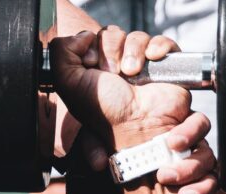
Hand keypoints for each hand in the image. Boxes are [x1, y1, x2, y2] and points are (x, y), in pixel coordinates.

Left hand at [51, 27, 189, 148]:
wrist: (138, 127)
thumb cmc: (105, 113)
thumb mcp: (69, 84)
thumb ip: (61, 54)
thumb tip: (82, 35)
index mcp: (93, 69)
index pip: (92, 38)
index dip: (91, 47)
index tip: (91, 66)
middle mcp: (116, 65)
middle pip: (112, 34)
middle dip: (110, 51)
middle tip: (112, 74)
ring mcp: (141, 64)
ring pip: (136, 36)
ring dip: (132, 52)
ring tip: (131, 74)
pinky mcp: (164, 64)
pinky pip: (162, 41)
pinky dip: (156, 46)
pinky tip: (151, 60)